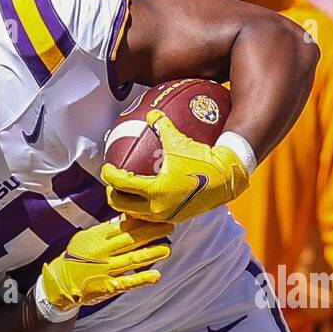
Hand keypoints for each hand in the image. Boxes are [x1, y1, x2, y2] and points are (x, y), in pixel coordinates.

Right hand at [36, 214, 170, 318]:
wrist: (60, 282)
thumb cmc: (75, 257)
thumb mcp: (86, 238)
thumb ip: (106, 229)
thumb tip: (125, 216)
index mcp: (98, 237)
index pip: (123, 226)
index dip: (142, 220)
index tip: (157, 215)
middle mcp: (103, 253)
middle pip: (132, 240)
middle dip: (152, 233)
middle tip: (169, 227)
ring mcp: (106, 270)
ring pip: (133, 260)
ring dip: (152, 254)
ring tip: (167, 249)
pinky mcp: (107, 287)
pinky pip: (127, 282)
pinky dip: (142, 279)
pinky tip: (156, 276)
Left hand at [100, 109, 249, 222]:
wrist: (226, 178)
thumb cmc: (202, 158)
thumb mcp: (180, 141)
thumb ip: (162, 126)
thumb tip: (151, 112)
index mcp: (155, 189)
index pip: (120, 184)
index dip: (109, 175)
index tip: (106, 168)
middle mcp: (157, 207)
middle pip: (120, 204)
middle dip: (113, 193)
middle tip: (113, 182)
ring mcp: (164, 216)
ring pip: (134, 214)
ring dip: (127, 203)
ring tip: (126, 191)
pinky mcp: (173, 218)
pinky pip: (149, 216)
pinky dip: (142, 208)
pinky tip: (143, 198)